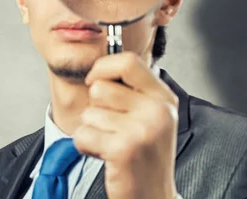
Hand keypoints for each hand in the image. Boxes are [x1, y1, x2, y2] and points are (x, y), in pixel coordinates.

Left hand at [73, 52, 179, 198]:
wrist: (153, 197)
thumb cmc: (145, 156)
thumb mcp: (150, 116)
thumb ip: (131, 90)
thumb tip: (99, 67)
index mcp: (164, 98)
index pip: (128, 61)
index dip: (103, 67)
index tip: (94, 79)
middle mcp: (157, 110)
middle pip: (100, 87)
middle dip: (95, 108)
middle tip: (112, 128)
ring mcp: (142, 130)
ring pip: (89, 113)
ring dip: (92, 130)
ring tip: (112, 144)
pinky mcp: (123, 149)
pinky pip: (83, 134)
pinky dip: (85, 146)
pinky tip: (104, 155)